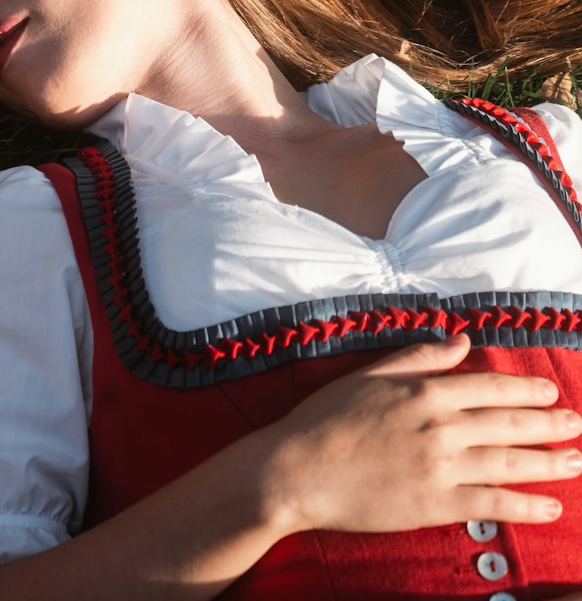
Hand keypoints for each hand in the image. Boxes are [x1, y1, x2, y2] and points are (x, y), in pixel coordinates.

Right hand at [262, 334, 581, 533]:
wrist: (295, 469)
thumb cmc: (322, 420)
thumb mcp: (366, 375)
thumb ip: (416, 357)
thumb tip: (460, 341)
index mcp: (424, 392)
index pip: (490, 387)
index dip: (526, 389)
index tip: (549, 392)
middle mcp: (441, 426)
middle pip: (510, 423)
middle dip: (550, 423)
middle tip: (577, 424)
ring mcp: (442, 466)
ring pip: (511, 462)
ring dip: (550, 462)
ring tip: (577, 461)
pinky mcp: (436, 503)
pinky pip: (494, 503)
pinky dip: (527, 506)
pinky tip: (551, 507)